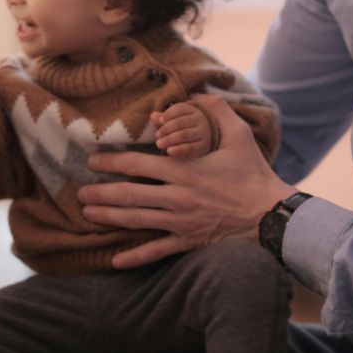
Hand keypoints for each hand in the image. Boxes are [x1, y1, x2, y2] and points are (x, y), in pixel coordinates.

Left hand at [78, 94, 294, 268]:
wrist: (272, 216)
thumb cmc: (255, 175)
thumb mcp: (239, 136)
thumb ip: (218, 110)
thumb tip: (200, 92)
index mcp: (184, 170)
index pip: (138, 165)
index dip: (111, 163)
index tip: (93, 162)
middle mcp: (177, 197)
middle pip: (129, 195)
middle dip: (101, 194)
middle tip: (80, 194)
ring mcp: (181, 222)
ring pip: (136, 221)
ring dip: (109, 217)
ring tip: (88, 214)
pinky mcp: (188, 241)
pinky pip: (157, 251)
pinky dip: (135, 257)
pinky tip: (115, 260)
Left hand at [152, 102, 212, 157]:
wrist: (200, 141)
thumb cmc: (183, 128)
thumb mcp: (174, 121)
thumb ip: (163, 118)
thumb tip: (153, 116)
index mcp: (191, 110)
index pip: (179, 109)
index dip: (168, 114)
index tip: (159, 121)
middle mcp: (200, 120)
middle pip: (181, 122)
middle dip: (166, 128)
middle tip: (157, 135)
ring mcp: (203, 133)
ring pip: (185, 134)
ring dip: (170, 139)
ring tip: (159, 144)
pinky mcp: (203, 146)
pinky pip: (190, 147)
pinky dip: (178, 149)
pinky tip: (169, 151)